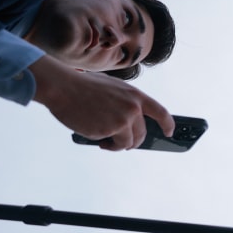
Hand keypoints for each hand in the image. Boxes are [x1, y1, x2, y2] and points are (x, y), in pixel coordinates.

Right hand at [30, 55, 174, 150]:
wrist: (63, 87)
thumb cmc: (83, 86)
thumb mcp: (113, 88)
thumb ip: (126, 103)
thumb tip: (132, 123)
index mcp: (135, 95)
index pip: (161, 112)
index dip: (168, 124)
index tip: (169, 132)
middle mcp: (132, 109)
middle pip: (142, 134)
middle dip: (134, 142)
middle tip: (124, 144)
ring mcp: (121, 120)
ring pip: (128, 143)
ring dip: (119, 146)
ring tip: (106, 143)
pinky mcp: (108, 131)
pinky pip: (110, 144)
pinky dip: (104, 144)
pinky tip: (94, 135)